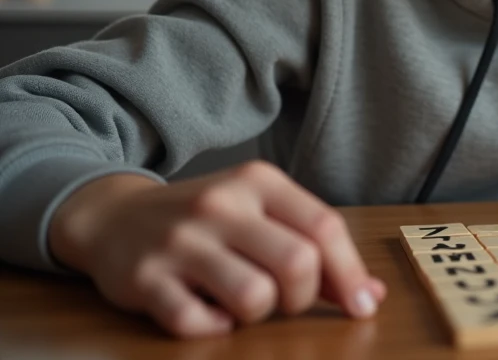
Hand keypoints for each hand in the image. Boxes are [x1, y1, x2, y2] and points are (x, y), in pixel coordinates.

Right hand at [49, 161, 386, 338]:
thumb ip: (314, 247)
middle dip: (302, 297)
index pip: (324, 226)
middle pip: (296, 263)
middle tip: (286, 300)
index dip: (350, 273)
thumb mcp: (261, 213)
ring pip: (253, 296)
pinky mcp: (145, 280)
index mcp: (258, 182)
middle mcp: (221, 205)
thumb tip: (371, 293)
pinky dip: (213, 327)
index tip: (361, 305)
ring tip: (244, 302)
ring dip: (258, 314)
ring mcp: (180, 241)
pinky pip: (198, 324)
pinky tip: (208, 310)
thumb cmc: (206, 220)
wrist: (113, 216)